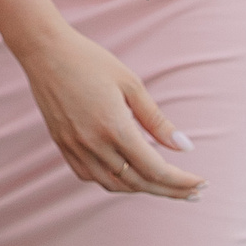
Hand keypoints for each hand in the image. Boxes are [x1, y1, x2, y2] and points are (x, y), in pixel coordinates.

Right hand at [0, 0, 204, 199]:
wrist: (44, 51)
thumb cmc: (90, 60)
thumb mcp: (131, 84)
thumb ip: (157, 120)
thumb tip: (185, 147)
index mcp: (114, 128)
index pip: (155, 169)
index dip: (181, 181)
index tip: (201, 183)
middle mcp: (94, 144)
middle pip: (139, 183)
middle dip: (170, 191)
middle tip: (193, 194)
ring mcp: (75, 147)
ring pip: (114, 185)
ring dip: (142, 189)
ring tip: (165, 186)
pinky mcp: (62, 145)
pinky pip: (90, 176)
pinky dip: (113, 182)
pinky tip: (127, 175)